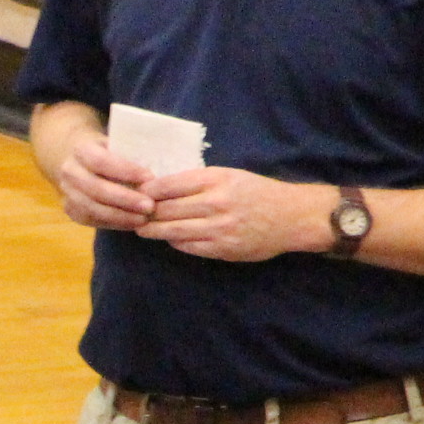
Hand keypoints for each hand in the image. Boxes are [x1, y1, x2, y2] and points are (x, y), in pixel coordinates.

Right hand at [56, 135, 155, 229]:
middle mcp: (69, 171)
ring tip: (144, 218)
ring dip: (120, 216)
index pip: (102, 161)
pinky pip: (92, 220)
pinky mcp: (71, 210)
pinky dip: (114, 223)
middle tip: (150, 206)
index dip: (125, 170)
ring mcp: (67, 193)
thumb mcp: (116, 144)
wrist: (76, 160)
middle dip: (125, 199)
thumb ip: (131, 154)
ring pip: (92, 209)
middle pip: (96, 189)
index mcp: (81, 150)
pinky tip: (132, 223)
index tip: (150, 177)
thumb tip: (160, 170)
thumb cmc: (106, 151)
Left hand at [136, 168, 336, 262]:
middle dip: (146, 212)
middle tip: (132, 214)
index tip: (136, 192)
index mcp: (217, 179)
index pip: (171, 184)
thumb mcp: (231, 176)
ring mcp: (219, 227)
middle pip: (167, 209)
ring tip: (141, 230)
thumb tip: (165, 187)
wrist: (292, 216)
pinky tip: (169, 239)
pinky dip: (176, 242)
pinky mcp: (223, 248)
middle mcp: (216, 202)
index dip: (149, 190)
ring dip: (154, 231)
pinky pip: (190, 246)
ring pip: (174, 230)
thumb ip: (201, 181)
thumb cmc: (259, 192)